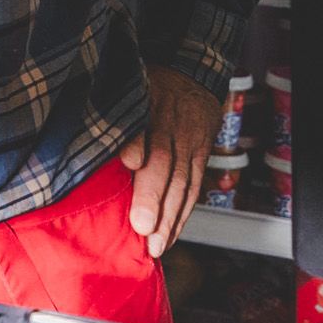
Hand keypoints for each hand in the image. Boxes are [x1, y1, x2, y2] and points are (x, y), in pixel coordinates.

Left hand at [121, 66, 223, 256]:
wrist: (191, 77)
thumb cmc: (149, 85)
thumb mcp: (131, 88)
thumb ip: (122, 117)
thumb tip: (121, 155)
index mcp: (154, 108)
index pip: (150, 137)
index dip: (140, 158)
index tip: (130, 172)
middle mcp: (177, 130)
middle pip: (168, 167)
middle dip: (156, 200)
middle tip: (144, 230)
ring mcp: (192, 145)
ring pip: (184, 184)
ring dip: (171, 217)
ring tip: (157, 245)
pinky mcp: (201, 158)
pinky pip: (194, 189)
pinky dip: (183, 214)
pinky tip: (170, 234)